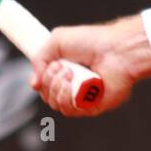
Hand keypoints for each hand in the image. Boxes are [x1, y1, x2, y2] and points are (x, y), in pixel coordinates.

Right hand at [30, 15, 150, 117]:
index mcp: (66, 70)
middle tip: (61, 66)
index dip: (39, 82)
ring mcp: (83, 97)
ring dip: (57, 87)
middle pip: (47, 95)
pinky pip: (70, 110)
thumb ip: (39, 58)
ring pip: (56, 104)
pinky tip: (73, 84)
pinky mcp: (92, 107)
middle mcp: (74, 85)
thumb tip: (35, 82)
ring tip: (70, 72)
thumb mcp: (57, 40)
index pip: (45, 84)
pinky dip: (67, 97)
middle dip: (49, 80)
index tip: (38, 76)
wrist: (115, 49)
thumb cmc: (92, 41)